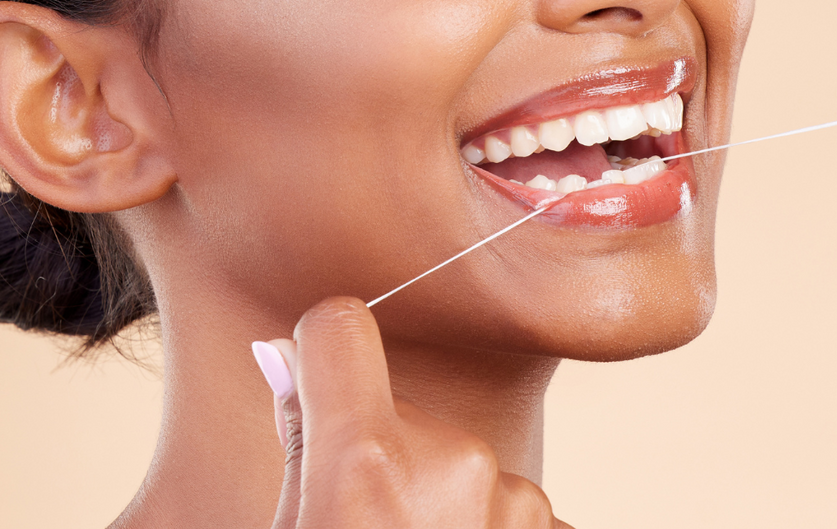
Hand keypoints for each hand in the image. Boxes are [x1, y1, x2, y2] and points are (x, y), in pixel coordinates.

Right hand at [252, 298, 565, 528]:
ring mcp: (513, 497)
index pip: (341, 327)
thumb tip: (283, 358)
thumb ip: (300, 444)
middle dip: (385, 454)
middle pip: (404, 409)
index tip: (317, 383)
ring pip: (458, 458)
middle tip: (367, 524)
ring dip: (440, 498)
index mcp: (365, 461)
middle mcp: (451, 461)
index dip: (321, 350)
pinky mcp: (553, 526)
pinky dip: (485, 526)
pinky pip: (507, 501)